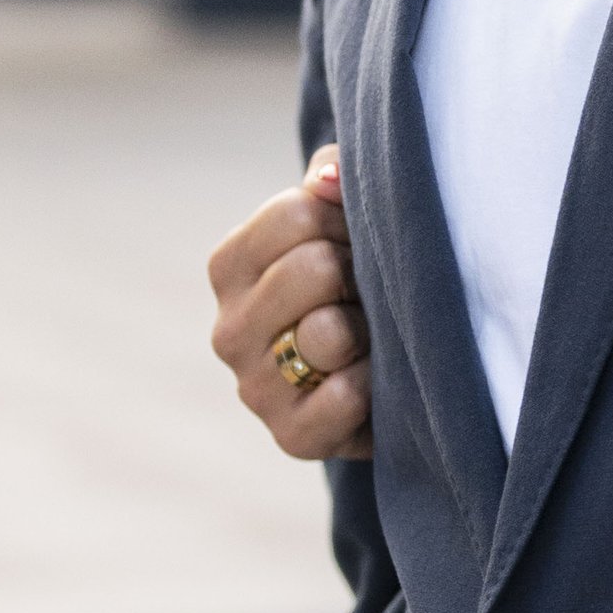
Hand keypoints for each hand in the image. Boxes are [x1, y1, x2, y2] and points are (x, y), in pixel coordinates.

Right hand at [207, 146, 372, 460]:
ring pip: (329, 332)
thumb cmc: (358, 283)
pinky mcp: (290, 437)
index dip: (348, 218)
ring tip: (376, 335)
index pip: (294, 212)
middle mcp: (228, 329)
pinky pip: (345, 395)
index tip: (361, 238)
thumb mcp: (343, 222)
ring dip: (373, 329)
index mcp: (230, 266)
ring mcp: (253, 388)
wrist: (384, 378)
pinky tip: (380, 380)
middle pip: (313, 267)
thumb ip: (332, 181)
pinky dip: (377, 384)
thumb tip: (330, 175)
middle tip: (375, 289)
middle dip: (362, 272)